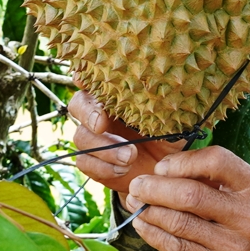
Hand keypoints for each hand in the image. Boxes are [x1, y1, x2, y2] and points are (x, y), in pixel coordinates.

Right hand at [67, 91, 183, 196]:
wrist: (164, 173)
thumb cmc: (169, 138)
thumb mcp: (171, 120)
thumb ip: (163, 105)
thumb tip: (167, 89)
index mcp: (116, 96)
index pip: (94, 80)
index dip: (84, 77)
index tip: (82, 80)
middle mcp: (100, 113)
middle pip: (78, 104)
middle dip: (88, 112)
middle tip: (101, 123)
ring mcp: (92, 138)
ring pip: (81, 137)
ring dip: (105, 148)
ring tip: (130, 156)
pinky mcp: (91, 162)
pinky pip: (84, 162)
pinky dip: (104, 167)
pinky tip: (124, 169)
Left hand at [128, 148, 249, 250]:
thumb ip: (219, 178)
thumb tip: (167, 169)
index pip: (216, 162)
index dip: (182, 161)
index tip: (162, 166)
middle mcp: (248, 218)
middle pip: (190, 196)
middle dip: (155, 188)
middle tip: (137, 185)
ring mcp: (232, 248)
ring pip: (178, 224)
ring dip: (148, 211)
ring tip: (135, 202)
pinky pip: (176, 249)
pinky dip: (154, 234)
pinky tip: (143, 224)